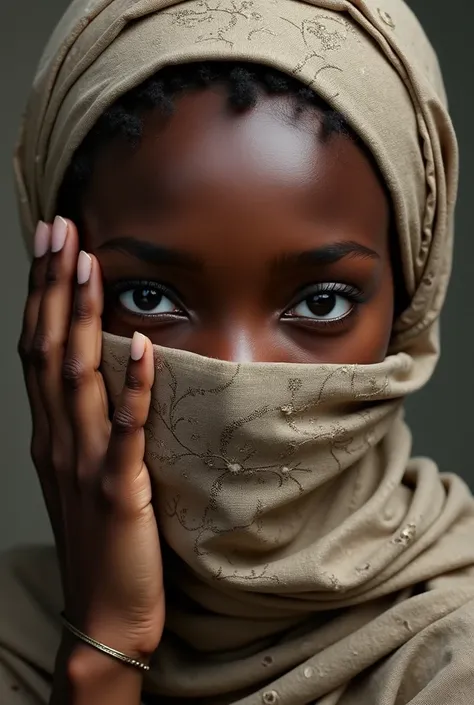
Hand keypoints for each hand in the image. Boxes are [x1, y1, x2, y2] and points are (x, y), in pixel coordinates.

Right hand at [18, 218, 164, 660]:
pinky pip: (126, 432)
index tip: (51, 244)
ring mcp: (86, 465)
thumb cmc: (99, 539)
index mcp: (51, 434)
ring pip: (78, 378)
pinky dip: (133, 389)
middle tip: (60, 231)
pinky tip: (142, 347)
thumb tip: (108, 368)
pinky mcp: (121, 491)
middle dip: (53, 288)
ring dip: (82, 320)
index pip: (38, 349)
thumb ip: (89, 423)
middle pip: (48, 349)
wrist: (105, 613)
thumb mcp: (84, 471)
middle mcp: (59, 441)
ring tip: (90, 266)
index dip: (42, 295)